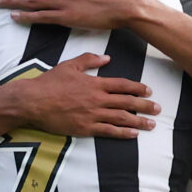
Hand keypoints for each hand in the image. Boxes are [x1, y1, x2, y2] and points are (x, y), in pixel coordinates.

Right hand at [1, 54, 159, 138]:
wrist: (33, 101)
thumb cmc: (49, 82)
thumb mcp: (69, 65)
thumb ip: (89, 60)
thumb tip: (107, 57)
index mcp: (95, 83)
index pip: (122, 85)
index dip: (138, 88)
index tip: (149, 91)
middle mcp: (97, 99)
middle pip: (127, 103)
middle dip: (145, 106)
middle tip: (158, 109)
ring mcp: (92, 115)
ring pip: (121, 118)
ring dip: (138, 122)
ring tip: (152, 125)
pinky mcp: (85, 128)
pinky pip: (108, 131)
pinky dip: (122, 133)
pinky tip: (133, 134)